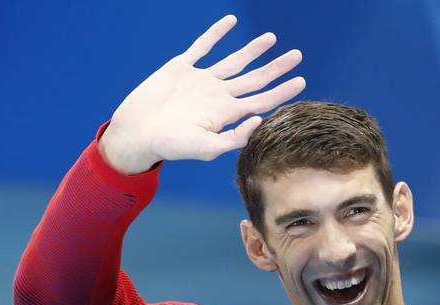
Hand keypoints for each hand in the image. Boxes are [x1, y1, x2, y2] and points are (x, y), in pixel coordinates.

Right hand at [100, 16, 304, 174]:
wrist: (138, 132)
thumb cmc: (171, 146)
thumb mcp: (206, 147)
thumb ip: (235, 137)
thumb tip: (259, 120)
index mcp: (227, 114)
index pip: (262, 100)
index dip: (283, 91)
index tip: (301, 80)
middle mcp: (219, 95)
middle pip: (255, 78)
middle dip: (277, 67)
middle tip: (297, 55)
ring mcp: (202, 80)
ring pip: (234, 60)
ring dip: (253, 49)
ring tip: (271, 38)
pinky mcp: (182, 67)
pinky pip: (202, 46)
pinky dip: (216, 33)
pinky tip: (230, 21)